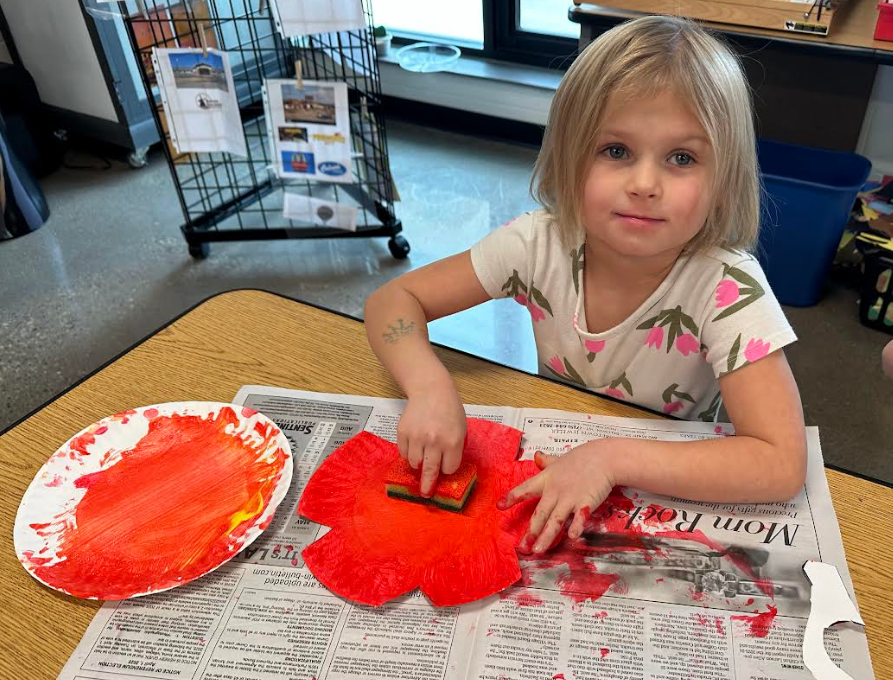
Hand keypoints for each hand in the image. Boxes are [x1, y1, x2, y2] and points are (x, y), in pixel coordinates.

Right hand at [397, 383, 466, 495]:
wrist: (431, 389)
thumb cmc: (449, 409)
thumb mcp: (461, 428)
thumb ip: (454, 449)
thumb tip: (445, 469)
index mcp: (452, 441)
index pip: (448, 469)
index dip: (447, 468)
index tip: (445, 465)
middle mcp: (434, 441)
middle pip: (430, 472)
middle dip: (427, 485)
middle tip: (425, 494)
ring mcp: (417, 437)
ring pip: (414, 464)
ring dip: (418, 464)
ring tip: (422, 454)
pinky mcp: (403, 432)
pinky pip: (404, 453)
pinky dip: (408, 453)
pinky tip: (415, 444)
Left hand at [497, 441, 615, 552]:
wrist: (604, 457)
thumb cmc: (581, 459)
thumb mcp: (559, 460)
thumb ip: (546, 461)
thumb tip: (536, 456)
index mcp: (546, 479)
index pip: (525, 489)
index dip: (512, 497)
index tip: (499, 506)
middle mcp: (555, 490)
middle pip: (540, 513)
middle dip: (530, 531)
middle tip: (522, 548)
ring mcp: (570, 497)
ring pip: (555, 520)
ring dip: (546, 536)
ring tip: (538, 550)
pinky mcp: (586, 502)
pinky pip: (579, 517)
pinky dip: (576, 527)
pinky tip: (572, 537)